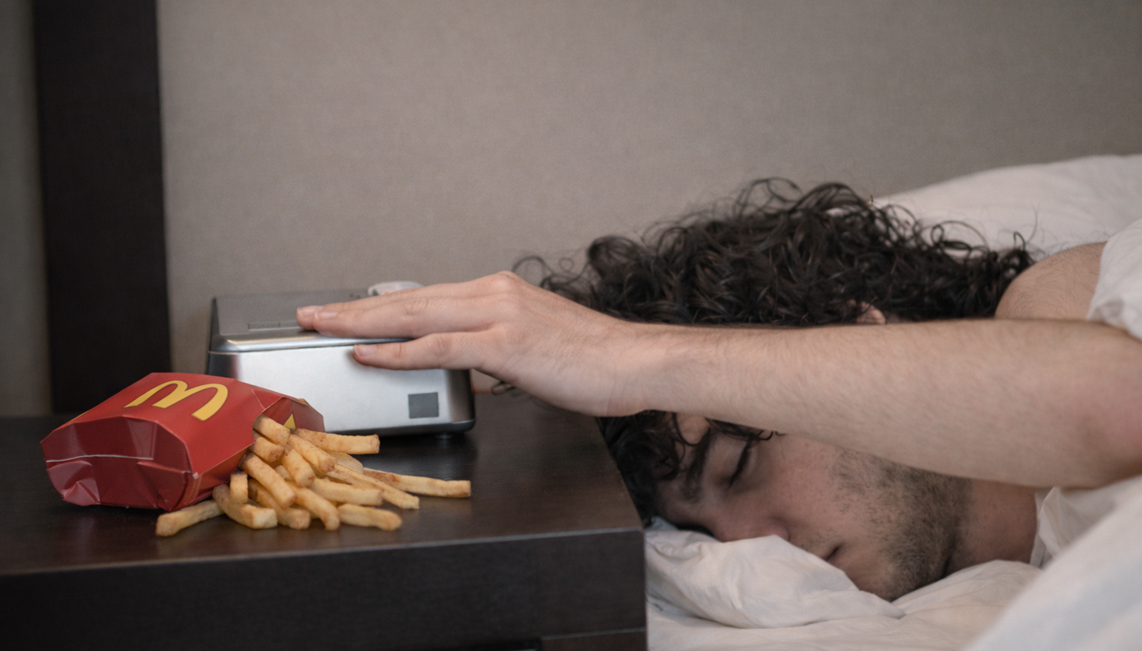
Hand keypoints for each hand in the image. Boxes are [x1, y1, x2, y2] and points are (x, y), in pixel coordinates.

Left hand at [296, 272, 652, 415]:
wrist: (635, 363)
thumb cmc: (594, 361)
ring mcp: (498, 315)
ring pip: (414, 316)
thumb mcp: (534, 347)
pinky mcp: (504, 343)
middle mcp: (493, 294)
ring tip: (323, 329)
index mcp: (498, 293)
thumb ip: (494, 350)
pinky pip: (438, 346)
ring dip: (362, 322)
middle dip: (355, 308)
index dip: (380, 306)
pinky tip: (368, 352)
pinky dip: (398, 349)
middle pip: (409, 300)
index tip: (347, 312)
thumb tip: (465, 365)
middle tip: (312, 315)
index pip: (425, 298)